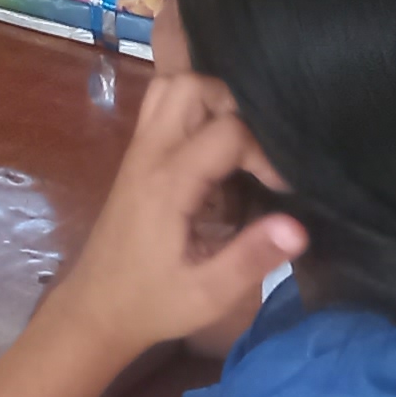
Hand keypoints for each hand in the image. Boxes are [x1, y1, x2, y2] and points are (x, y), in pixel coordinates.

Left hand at [41, 70, 302, 362]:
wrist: (96, 309)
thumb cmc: (154, 303)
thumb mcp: (210, 292)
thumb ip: (253, 257)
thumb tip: (299, 226)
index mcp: (168, 183)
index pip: (227, 130)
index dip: (265, 152)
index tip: (282, 188)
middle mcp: (149, 154)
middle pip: (190, 87)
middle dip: (236, 106)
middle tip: (259, 152)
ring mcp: (137, 152)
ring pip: (171, 89)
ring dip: (211, 103)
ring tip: (239, 146)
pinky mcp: (136, 159)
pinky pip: (162, 109)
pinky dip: (194, 113)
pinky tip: (217, 155)